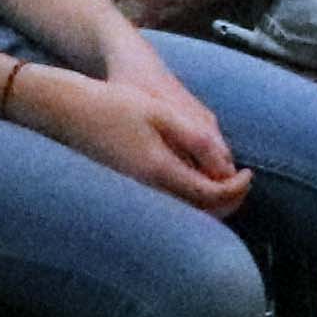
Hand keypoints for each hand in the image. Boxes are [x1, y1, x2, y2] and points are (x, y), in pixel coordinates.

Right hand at [31, 59, 247, 212]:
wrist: (67, 110)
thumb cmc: (115, 104)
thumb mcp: (163, 113)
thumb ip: (197, 139)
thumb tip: (226, 166)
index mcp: (158, 170)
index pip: (209, 195)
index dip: (235, 189)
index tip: (249, 175)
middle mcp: (145, 189)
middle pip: (197, 212)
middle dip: (226, 201)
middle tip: (242, 182)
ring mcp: (133, 192)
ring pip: (181, 210)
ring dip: (207, 201)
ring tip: (223, 180)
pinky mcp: (125, 190)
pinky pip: (164, 202)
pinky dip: (187, 197)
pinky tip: (193, 179)